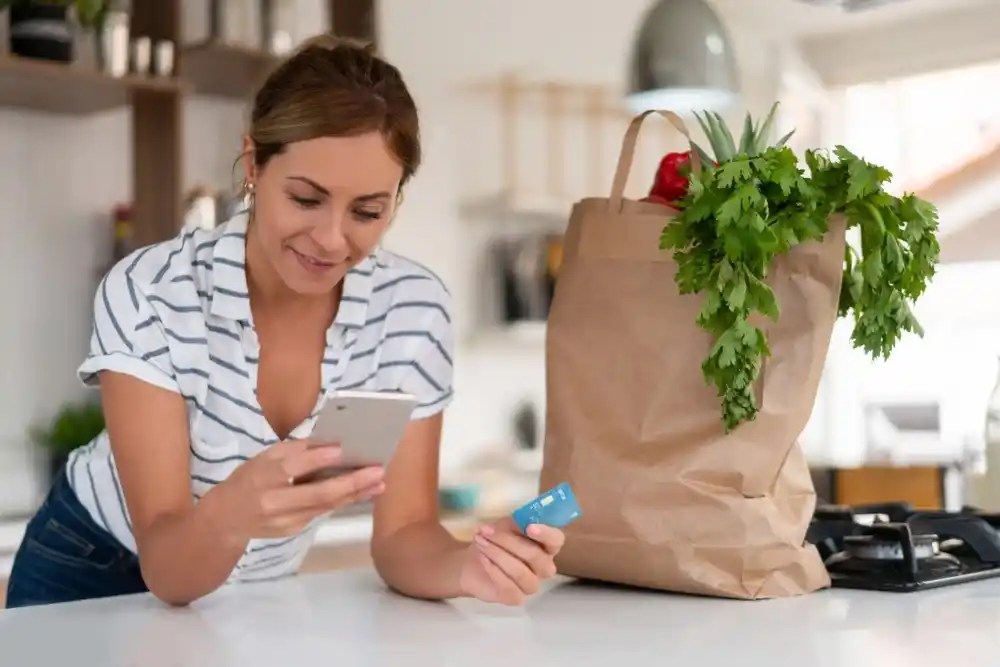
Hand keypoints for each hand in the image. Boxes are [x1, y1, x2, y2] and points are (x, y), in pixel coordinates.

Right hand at [208, 439, 384, 541]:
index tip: (341, 449)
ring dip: (355, 495)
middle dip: (351, 483)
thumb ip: (293, 452)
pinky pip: (321, 513)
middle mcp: (274, 500)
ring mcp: (284, 519)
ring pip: (325, 506)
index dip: (317, 458)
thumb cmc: (249, 479)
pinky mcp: (292, 530)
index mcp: (264, 475)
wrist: (226, 518)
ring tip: (379, 484)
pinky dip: (341, 502)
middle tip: (377, 471)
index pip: (293, 466)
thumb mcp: (263, 458)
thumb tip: (329, 442)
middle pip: (317, 493)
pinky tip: (361, 493)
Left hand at [458, 517, 564, 605]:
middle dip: (508, 541)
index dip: (545, 534)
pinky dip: (493, 569)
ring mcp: (532, 584)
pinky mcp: (517, 598)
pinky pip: (508, 586)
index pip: (556, 540)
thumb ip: (516, 522)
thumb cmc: (495, 539)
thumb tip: (521, 518)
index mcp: (547, 545)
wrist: (473, 561)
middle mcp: (544, 567)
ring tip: (480, 541)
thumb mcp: (505, 525)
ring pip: (520, 572)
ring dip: (497, 554)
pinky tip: (482, 557)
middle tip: (486, 531)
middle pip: (535, 556)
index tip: (529, 527)